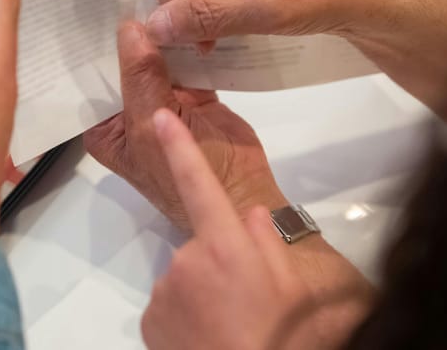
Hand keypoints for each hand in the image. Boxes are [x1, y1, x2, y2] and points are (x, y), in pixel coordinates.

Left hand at [85, 21, 286, 231]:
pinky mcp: (194, 95)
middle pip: (125, 65)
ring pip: (156, 60)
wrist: (240, 194)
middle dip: (129, 34)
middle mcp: (128, 112)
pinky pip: (186, 63)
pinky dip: (187, 43)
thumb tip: (131, 27)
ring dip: (160, 34)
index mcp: (105, 127)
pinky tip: (184, 10)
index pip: (92, 80)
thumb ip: (140, 76)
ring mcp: (163, 102)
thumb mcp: (149, 124)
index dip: (94, 46)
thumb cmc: (180, 174)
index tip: (94, 3)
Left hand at [141, 108, 319, 349]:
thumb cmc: (282, 337)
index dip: (179, 147)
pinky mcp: (150, 319)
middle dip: (221, 261)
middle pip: (203, 243)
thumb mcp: (295, 288)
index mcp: (227, 245)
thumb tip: (254, 217)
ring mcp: (166, 290)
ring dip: (205, 291)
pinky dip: (187, 315)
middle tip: (249, 296)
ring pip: (187, 276)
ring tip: (233, 320)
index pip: (199, 184)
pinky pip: (171, 304)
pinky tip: (210, 333)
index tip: (160, 119)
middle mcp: (188, 260)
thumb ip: (271, 243)